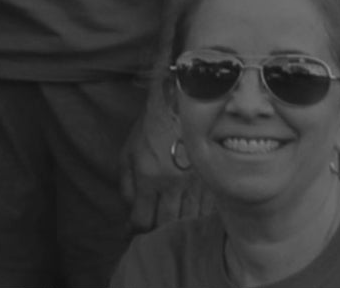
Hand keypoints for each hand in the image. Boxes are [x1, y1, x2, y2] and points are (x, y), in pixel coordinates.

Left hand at [122, 89, 205, 230]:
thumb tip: (129, 209)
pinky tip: (189, 216)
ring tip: (168, 225)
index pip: (142, 220)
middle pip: (166, 225)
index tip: (132, 231)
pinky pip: (206, 209)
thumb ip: (126, 184)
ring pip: (188, 220)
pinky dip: (196, 217)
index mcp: (150, 178)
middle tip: (150, 231)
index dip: (135, 231)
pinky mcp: (213, 179)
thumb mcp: (128, 153)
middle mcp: (174, 185)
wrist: (182, 106)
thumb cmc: (150, 129)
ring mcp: (196, 183)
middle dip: (155, 232)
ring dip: (177, 227)